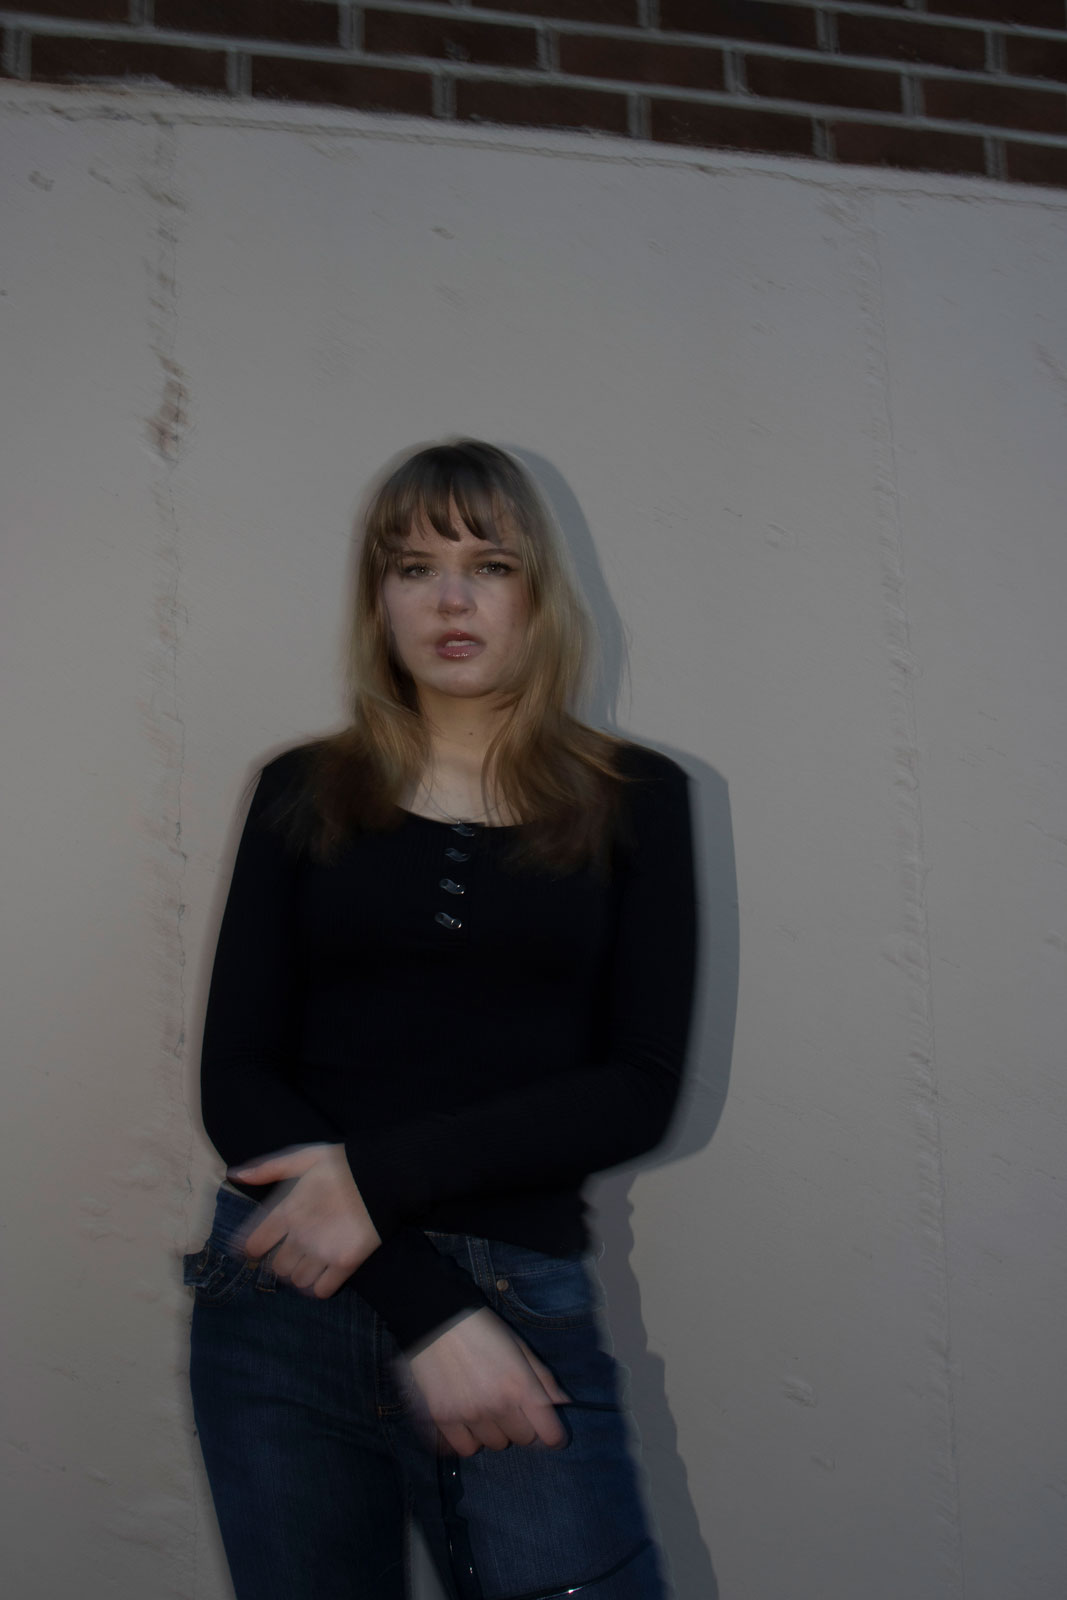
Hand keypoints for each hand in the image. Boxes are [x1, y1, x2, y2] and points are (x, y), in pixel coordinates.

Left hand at [228, 1143, 380, 1297]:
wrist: (383, 1175)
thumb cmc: (341, 1164)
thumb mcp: (303, 1157)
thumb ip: (268, 1169)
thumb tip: (234, 1175)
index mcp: (287, 1210)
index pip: (255, 1244)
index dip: (255, 1247)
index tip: (261, 1247)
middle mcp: (300, 1235)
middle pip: (276, 1267)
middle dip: (282, 1260)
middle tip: (296, 1249)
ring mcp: (322, 1252)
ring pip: (296, 1280)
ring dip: (301, 1273)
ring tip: (313, 1260)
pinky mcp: (344, 1263)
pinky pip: (321, 1290)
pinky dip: (319, 1287)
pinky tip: (326, 1273)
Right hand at [406, 1307, 569, 1456]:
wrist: (436, 1320)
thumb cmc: (483, 1330)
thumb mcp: (520, 1347)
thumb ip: (544, 1379)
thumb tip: (564, 1404)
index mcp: (521, 1385)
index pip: (550, 1434)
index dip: (555, 1436)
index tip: (552, 1432)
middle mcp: (498, 1405)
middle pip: (523, 1439)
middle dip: (522, 1424)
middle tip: (510, 1404)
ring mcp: (469, 1415)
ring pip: (495, 1444)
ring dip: (496, 1430)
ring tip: (485, 1406)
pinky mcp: (443, 1420)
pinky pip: (466, 1448)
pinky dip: (470, 1438)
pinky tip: (467, 1419)